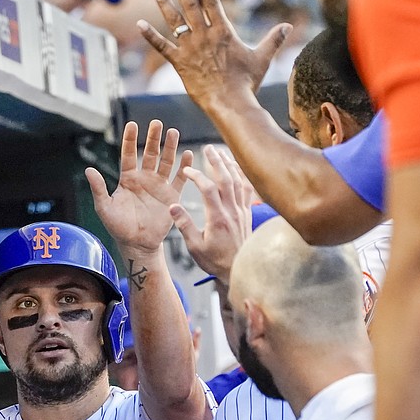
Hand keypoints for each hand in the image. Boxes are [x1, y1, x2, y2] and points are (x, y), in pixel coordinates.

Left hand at [86, 120, 190, 255]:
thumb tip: (88, 170)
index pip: (129, 154)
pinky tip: (187, 155)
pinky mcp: (171, 196)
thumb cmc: (118, 227)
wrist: (137, 244)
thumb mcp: (104, 207)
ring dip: (170, 147)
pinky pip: (179, 179)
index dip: (130, 140)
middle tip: (156, 123)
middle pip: (150, 153)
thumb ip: (98, 188)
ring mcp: (159, 186)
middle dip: (153, 138)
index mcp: (128, 178)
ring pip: (166, 162)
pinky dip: (184, 167)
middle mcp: (144, 178)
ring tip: (173, 132)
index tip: (132, 125)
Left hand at [138, 0, 291, 108]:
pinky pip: (162, 47)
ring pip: (175, 22)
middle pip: (191, 7)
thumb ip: (273, 39)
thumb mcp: (262, 58)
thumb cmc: (247, 82)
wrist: (230, 102)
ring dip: (165, 5)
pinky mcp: (179, 63)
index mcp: (223, 32)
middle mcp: (205, 36)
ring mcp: (190, 49)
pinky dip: (150, 36)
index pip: (212, 3)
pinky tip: (140, 24)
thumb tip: (289, 26)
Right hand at [170, 145, 254, 283]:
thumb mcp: (195, 247)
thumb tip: (172, 206)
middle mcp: (232, 212)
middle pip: (226, 179)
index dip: (197, 176)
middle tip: (208, 148)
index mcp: (218, 219)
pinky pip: (247, 190)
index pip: (207, 189)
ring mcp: (242, 212)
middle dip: (216, 162)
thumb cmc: (216, 262)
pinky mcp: (247, 214)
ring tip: (221, 153)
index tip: (186, 170)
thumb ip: (184, 225)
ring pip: (238, 182)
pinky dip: (242, 176)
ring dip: (229, 165)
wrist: (240, 271)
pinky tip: (237, 169)